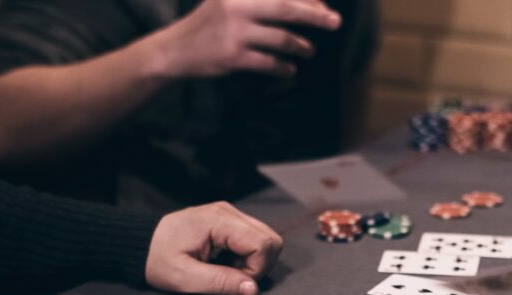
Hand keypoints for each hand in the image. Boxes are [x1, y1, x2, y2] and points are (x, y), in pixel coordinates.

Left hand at [145, 201, 283, 294]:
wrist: (139, 244)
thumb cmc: (156, 259)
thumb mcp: (185, 277)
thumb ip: (221, 282)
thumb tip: (254, 289)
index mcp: (218, 221)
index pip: (262, 244)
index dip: (255, 269)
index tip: (234, 281)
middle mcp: (228, 212)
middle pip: (271, 239)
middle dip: (259, 265)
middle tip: (233, 276)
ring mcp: (229, 214)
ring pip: (266, 238)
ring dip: (253, 261)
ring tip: (226, 269)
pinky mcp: (228, 221)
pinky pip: (253, 238)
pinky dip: (246, 255)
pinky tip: (224, 261)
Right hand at [153, 0, 340, 77]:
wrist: (175, 50)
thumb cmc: (208, 24)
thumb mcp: (226, 0)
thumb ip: (255, 0)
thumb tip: (299, 2)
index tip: (323, 4)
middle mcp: (236, 6)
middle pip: (285, 8)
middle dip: (314, 15)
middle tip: (335, 21)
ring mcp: (235, 33)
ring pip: (280, 38)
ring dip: (301, 46)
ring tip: (309, 51)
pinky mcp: (233, 57)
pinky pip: (268, 62)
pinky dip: (283, 67)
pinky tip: (290, 70)